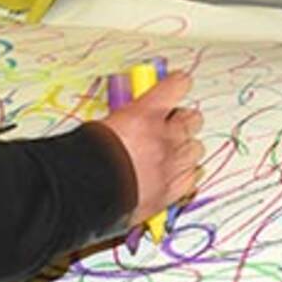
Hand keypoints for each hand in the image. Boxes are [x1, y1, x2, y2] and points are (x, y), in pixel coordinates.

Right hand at [100, 71, 204, 225]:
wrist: (86, 197)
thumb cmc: (85, 161)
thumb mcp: (102, 126)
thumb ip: (125, 119)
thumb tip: (129, 118)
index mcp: (145, 114)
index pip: (177, 85)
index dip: (177, 84)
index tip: (177, 84)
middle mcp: (165, 136)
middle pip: (193, 119)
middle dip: (182, 120)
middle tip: (170, 125)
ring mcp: (172, 164)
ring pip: (196, 148)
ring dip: (185, 148)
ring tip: (171, 153)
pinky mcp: (172, 190)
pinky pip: (192, 177)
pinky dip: (185, 175)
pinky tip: (173, 176)